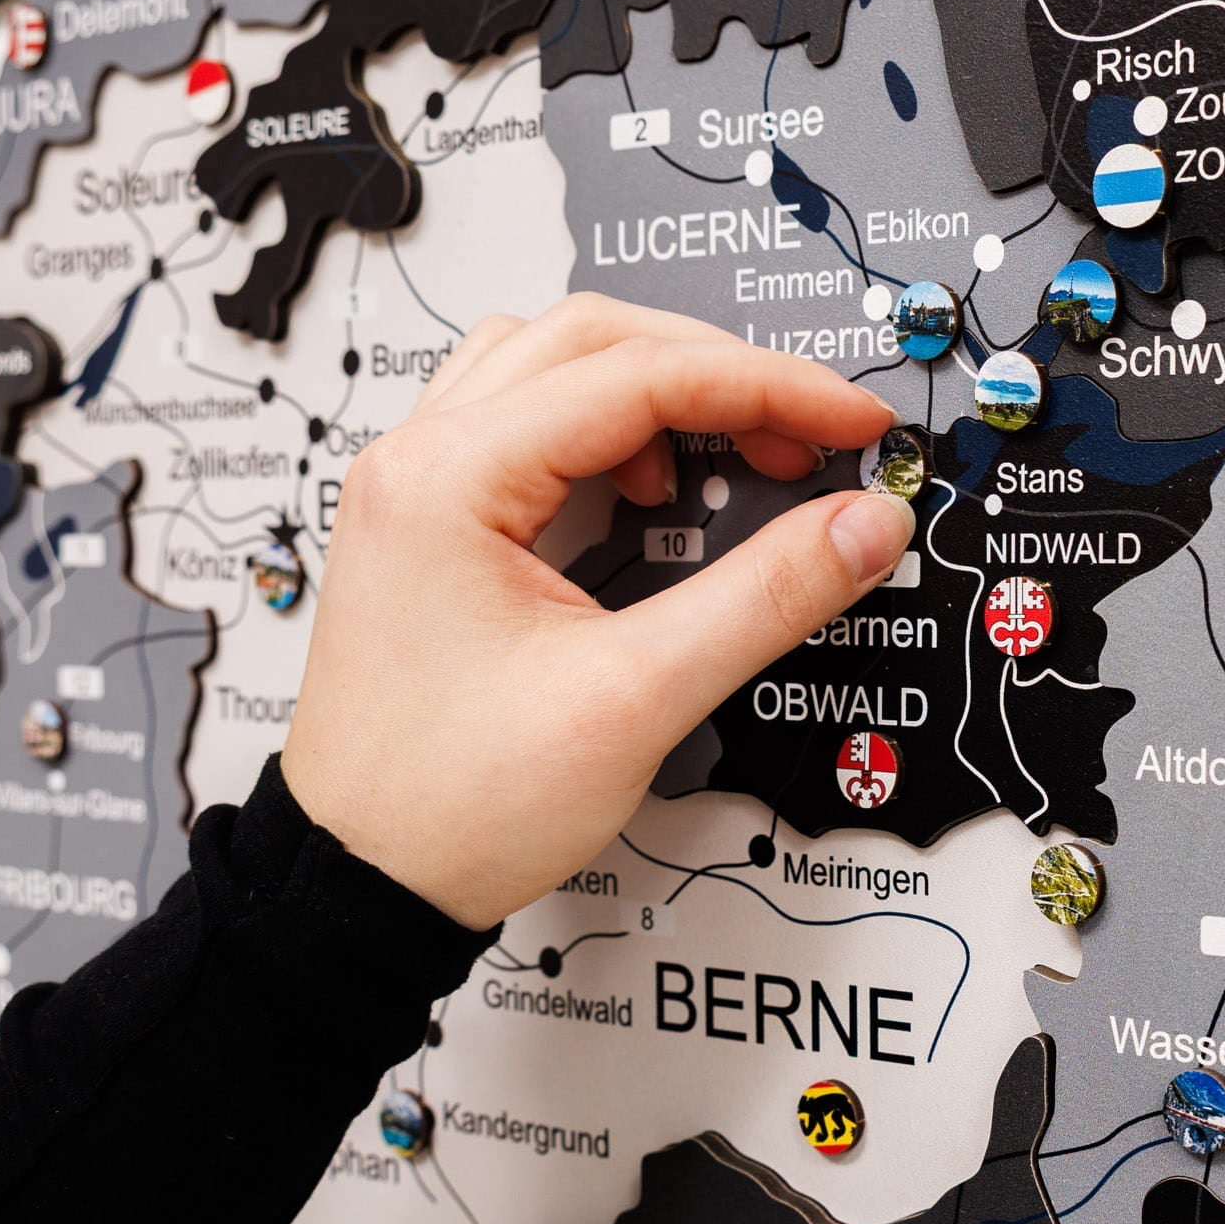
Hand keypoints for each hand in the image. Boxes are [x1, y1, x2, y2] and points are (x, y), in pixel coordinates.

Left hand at [281, 295, 912, 926]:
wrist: (362, 885)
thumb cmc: (451, 806)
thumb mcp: (637, 700)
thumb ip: (766, 597)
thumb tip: (862, 525)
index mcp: (448, 479)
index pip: (638, 375)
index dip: (769, 387)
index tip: (851, 423)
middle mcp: (420, 462)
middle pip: (592, 339)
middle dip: (719, 373)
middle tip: (808, 435)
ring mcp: (418, 491)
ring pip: (554, 367)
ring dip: (656, 388)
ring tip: (730, 455)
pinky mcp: (433, 529)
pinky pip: (529, 427)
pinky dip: (609, 434)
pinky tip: (652, 494)